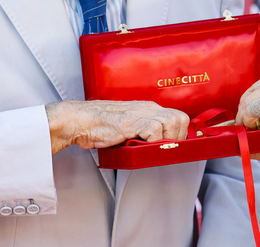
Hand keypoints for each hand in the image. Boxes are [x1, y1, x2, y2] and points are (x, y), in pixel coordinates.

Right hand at [46, 100, 189, 154]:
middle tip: (166, 149)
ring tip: (155, 148)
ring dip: (167, 139)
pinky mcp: (131, 121)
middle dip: (178, 137)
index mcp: (148, 109)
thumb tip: (156, 149)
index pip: (178, 117)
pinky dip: (153, 141)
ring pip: (173, 122)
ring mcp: (141, 113)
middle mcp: (148, 108)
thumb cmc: (98, 126)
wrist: (78, 120)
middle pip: (181, 118)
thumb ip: (142, 133)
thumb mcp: (127, 128)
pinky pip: (155, 129)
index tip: (177, 147)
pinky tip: (142, 145)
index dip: (181, 134)